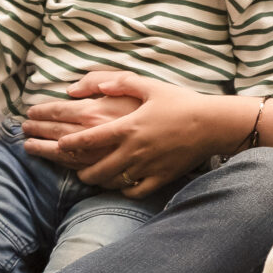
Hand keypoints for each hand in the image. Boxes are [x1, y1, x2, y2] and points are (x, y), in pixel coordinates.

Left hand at [23, 71, 247, 199]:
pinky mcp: (160, 177)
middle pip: (96, 168)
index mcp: (126, 126)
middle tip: (75, 169)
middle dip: (81, 170)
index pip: (88, 139)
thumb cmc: (181, 101)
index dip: (69, 144)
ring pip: (113, 182)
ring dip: (99, 181)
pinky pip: (136, 190)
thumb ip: (119, 82)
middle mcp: (133, 150)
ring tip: (92, 178)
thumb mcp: (149, 85)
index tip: (60, 145)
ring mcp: (146, 166)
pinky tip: (121, 185)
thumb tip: (95, 85)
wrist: (212, 124)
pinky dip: (125, 189)